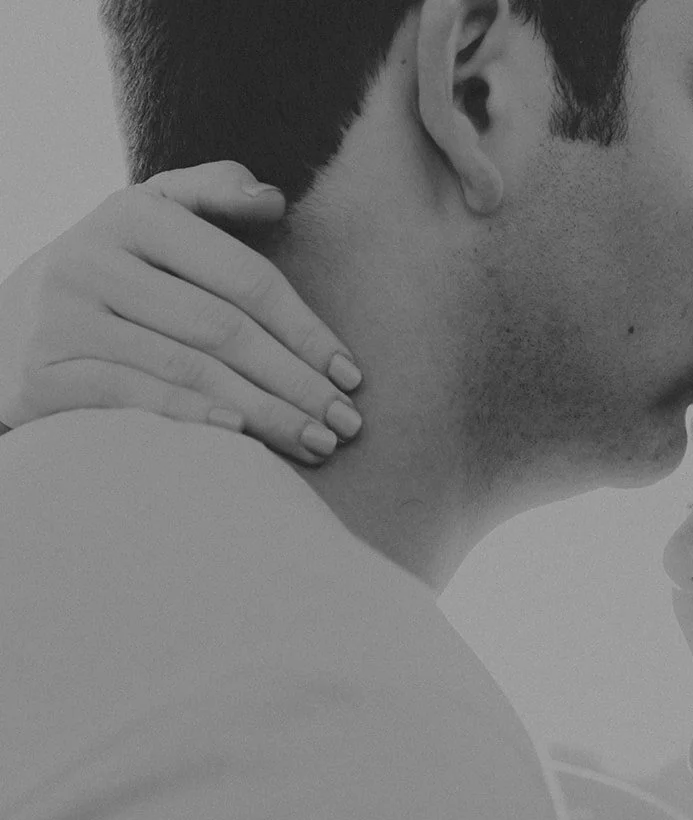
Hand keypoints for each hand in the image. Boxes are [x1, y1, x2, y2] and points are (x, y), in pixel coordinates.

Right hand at [0, 164, 362, 466]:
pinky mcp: (43, 372)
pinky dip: (194, 419)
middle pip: (222, 328)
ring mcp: (64, 316)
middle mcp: (92, 258)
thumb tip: (274, 197)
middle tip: (347, 424)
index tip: (352, 375)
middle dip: (295, 381)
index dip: (306, 329)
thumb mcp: (148, 226)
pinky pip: (134, 397)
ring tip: (317, 443)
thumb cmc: (110, 284)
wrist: (5, 333)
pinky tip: (245, 443)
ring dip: (265, 414)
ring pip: (188, 368)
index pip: (243, 276)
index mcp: (133, 215)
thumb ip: (207, 199)